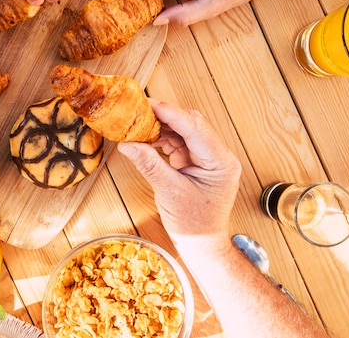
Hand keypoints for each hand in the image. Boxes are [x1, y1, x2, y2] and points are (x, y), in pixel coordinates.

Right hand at [117, 101, 240, 239]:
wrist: (202, 243)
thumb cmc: (193, 224)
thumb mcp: (169, 192)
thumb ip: (149, 164)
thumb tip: (127, 144)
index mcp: (220, 162)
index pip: (195, 128)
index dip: (170, 113)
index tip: (149, 104)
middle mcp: (218, 156)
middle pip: (191, 125)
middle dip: (165, 117)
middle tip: (139, 111)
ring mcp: (208, 158)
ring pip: (184, 131)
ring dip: (161, 128)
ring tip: (138, 126)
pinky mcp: (198, 162)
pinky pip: (179, 143)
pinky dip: (162, 139)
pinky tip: (146, 139)